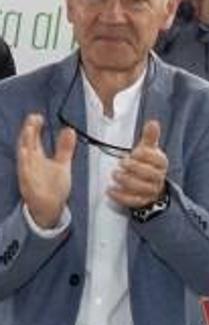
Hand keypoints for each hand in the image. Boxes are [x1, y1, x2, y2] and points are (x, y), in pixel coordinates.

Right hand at [17, 113, 74, 228]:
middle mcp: (31, 164)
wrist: (50, 208)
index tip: (37, 116)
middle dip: (29, 132)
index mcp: (37, 158)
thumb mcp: (62, 164)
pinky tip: (26, 154)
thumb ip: (65, 148)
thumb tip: (68, 130)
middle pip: (27, 145)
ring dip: (25, 144)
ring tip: (29, 131)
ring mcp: (28, 174)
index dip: (34, 128)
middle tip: (33, 119)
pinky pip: (25, 174)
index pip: (34, 139)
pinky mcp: (29, 186)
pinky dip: (25, 164)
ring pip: (24, 157)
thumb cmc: (53, 186)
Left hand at [108, 121, 168, 207]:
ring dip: (127, 181)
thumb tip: (153, 122)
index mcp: (162, 163)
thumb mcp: (148, 150)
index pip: (158, 160)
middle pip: (151, 174)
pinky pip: (134, 201)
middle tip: (120, 164)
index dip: (145, 156)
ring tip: (114, 175)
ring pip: (143, 188)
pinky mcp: (143, 202)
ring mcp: (152, 191)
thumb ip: (150, 137)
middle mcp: (159, 177)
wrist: (151, 186)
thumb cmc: (146, 164)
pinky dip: (121, 196)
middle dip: (134, 168)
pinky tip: (110, 190)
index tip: (134, 152)